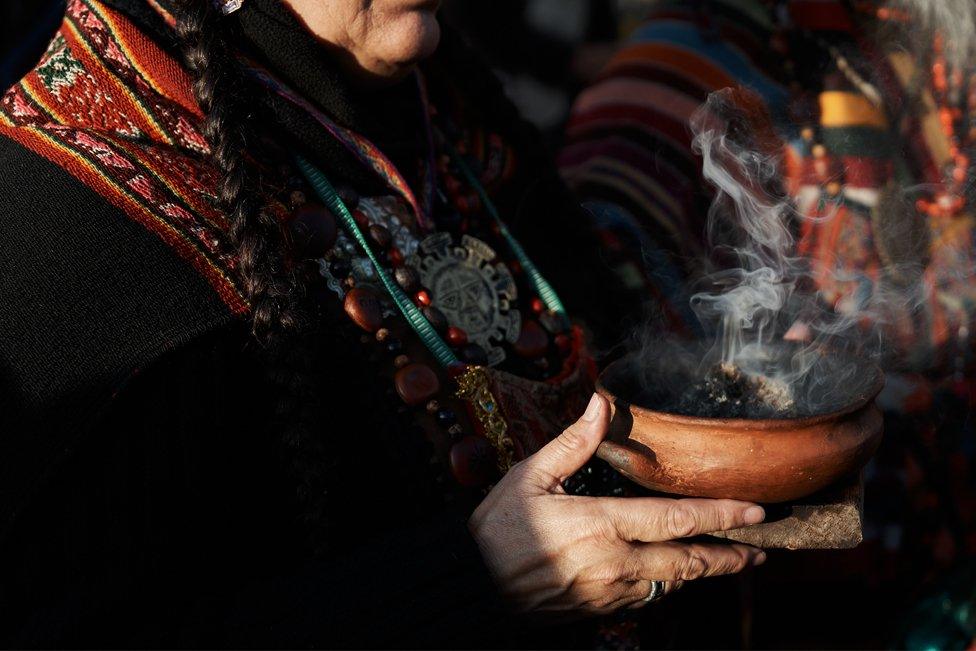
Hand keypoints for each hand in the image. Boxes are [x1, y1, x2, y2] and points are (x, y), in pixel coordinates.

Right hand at [469, 393, 766, 614]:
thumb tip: (601, 404)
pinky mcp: (598, 611)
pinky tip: (675, 576)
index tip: (755, 512)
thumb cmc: (497, 527)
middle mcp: (613, 563)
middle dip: (730, 556)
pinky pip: (645, 599)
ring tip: (731, 563)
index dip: (721, 516)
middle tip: (761, 550)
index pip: (676, 520)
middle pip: (688, 562)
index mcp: (600, 523)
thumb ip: (573, 443)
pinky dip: (667, 586)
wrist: (470, 586)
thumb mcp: (529, 476)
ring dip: (703, 573)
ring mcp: (608, 593)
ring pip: (671, 584)